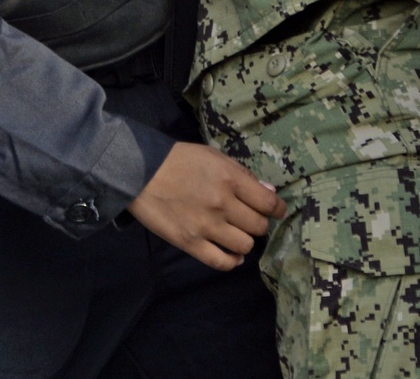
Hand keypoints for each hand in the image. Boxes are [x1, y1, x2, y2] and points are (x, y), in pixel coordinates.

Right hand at [126, 140, 285, 270]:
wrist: (141, 172)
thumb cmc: (179, 159)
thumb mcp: (213, 156)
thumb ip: (242, 175)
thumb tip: (269, 193)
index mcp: (230, 179)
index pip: (267, 203)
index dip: (278, 209)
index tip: (278, 211)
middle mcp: (222, 204)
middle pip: (258, 226)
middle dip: (259, 223)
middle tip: (250, 218)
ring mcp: (206, 227)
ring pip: (244, 245)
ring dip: (245, 240)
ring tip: (237, 233)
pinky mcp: (191, 244)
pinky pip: (222, 262)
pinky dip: (232, 260)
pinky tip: (233, 254)